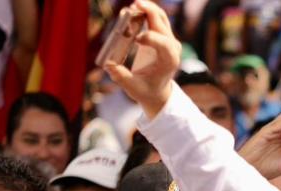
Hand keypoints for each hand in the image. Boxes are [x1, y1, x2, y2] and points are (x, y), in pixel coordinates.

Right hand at [103, 0, 181, 118]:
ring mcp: (170, 41)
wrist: (158, 91)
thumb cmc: (146, 90)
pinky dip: (146, 11)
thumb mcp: (133, 88)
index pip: (163, 44)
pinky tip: (135, 8)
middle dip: (149, 13)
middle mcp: (172, 49)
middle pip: (162, 25)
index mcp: (168, 62)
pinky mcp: (163, 36)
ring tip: (134, 4)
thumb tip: (108, 65)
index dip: (150, 38)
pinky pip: (157, 18)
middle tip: (134, 5)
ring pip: (160, 17)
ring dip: (147, 8)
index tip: (135, 39)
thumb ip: (121, 77)